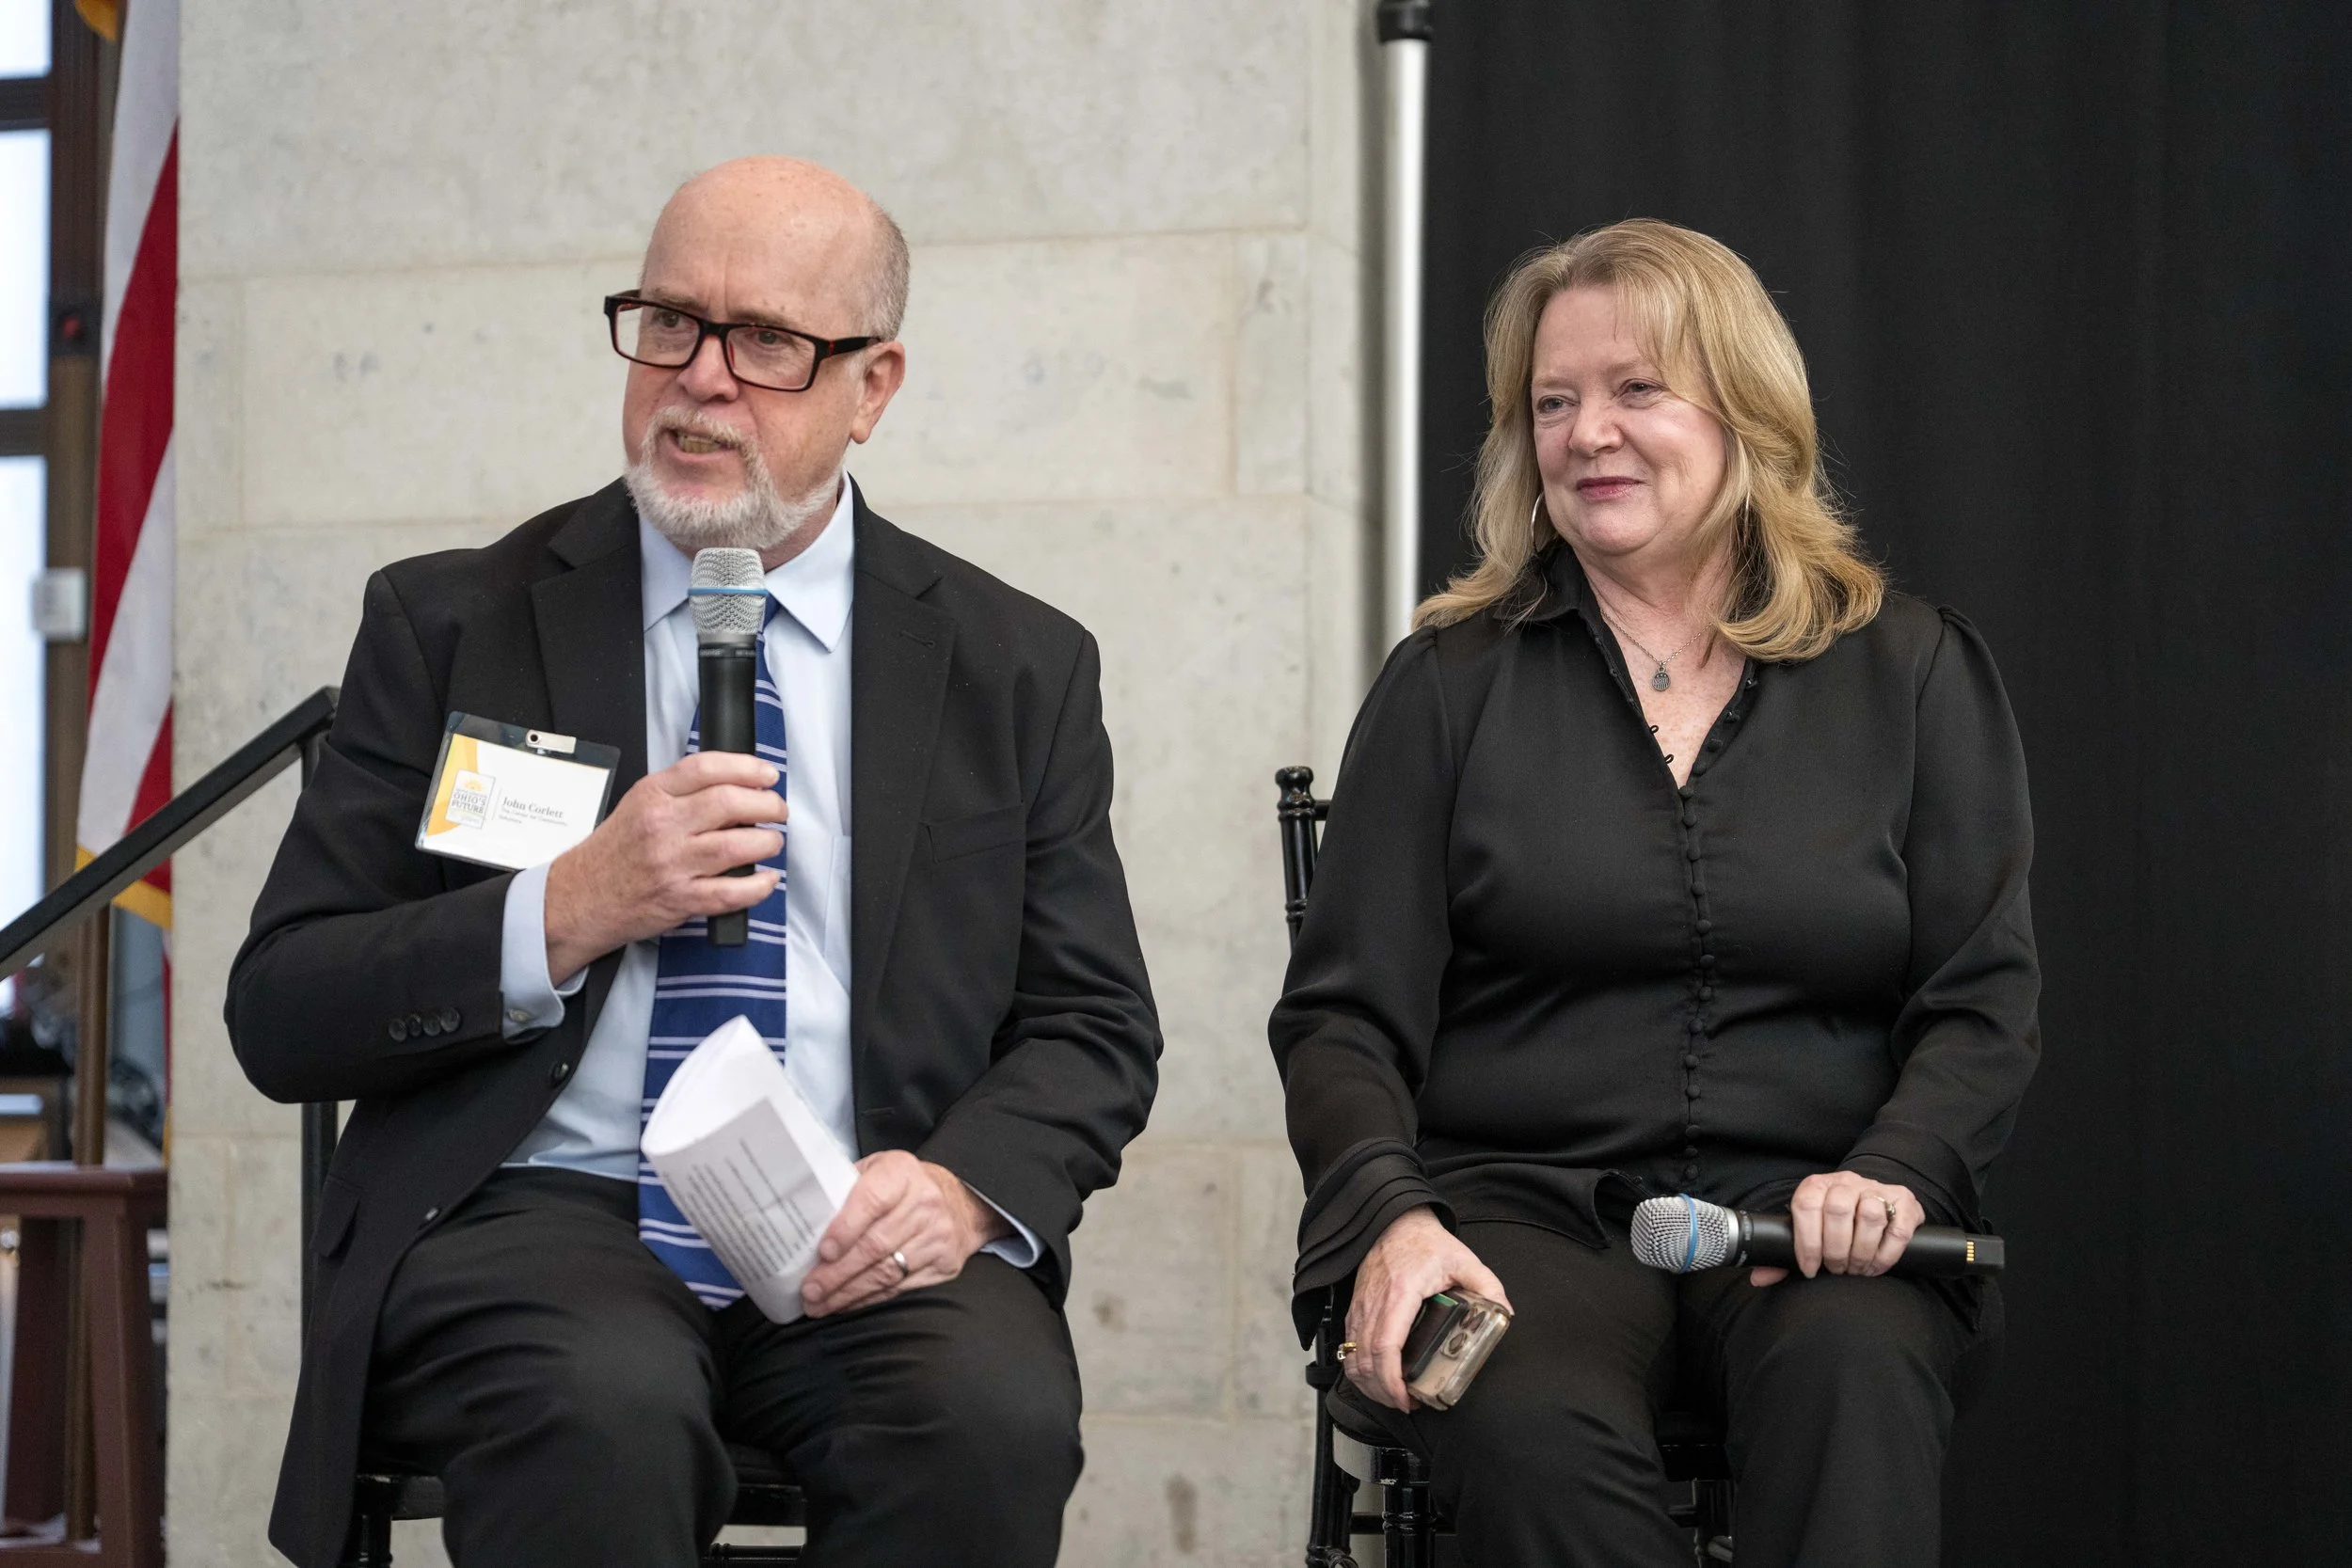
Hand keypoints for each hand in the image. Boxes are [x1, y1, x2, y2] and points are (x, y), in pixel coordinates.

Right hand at [542, 752, 786, 978]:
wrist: (580, 897)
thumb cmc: (615, 853)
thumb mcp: (638, 804)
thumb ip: (682, 791)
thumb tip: (738, 784)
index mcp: (652, 796)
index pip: (707, 768)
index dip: (746, 767)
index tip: (766, 774)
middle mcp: (662, 826)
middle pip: (730, 803)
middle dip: (767, 805)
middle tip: (776, 810)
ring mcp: (672, 864)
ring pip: (737, 845)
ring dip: (767, 842)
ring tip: (771, 842)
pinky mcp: (680, 899)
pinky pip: (731, 892)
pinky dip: (757, 886)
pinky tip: (765, 879)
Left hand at [800, 1151, 1012, 1316]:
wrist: (960, 1204)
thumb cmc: (903, 1189)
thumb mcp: (877, 1171)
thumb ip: (847, 1188)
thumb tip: (804, 1219)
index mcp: (902, 1172)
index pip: (872, 1200)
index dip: (846, 1227)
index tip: (823, 1251)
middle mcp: (924, 1203)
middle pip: (876, 1244)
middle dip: (838, 1272)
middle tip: (810, 1289)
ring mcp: (937, 1235)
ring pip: (886, 1272)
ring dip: (848, 1292)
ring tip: (820, 1303)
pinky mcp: (944, 1264)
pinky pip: (900, 1287)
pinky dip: (869, 1299)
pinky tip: (847, 1304)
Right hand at [1342, 1206, 1510, 1411]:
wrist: (1396, 1221)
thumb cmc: (1427, 1242)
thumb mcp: (1465, 1260)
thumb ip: (1488, 1286)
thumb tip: (1506, 1314)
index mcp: (1401, 1293)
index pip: (1386, 1346)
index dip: (1392, 1380)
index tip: (1407, 1398)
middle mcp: (1375, 1302)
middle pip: (1366, 1359)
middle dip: (1382, 1391)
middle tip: (1406, 1405)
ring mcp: (1361, 1305)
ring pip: (1352, 1355)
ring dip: (1368, 1384)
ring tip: (1392, 1397)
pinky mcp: (1355, 1307)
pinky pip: (1349, 1344)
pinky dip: (1358, 1368)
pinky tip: (1376, 1378)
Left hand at [1748, 1172, 1922, 1285]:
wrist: (1873, 1199)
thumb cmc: (1833, 1223)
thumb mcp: (1809, 1232)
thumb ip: (1784, 1254)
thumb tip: (1758, 1277)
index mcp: (1816, 1186)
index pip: (1806, 1206)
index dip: (1806, 1242)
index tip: (1810, 1269)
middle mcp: (1845, 1182)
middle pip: (1837, 1210)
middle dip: (1835, 1249)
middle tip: (1837, 1270)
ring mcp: (1876, 1188)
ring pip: (1869, 1215)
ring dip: (1861, 1251)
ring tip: (1856, 1269)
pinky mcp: (1904, 1201)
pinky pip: (1898, 1228)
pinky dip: (1887, 1254)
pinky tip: (1876, 1266)